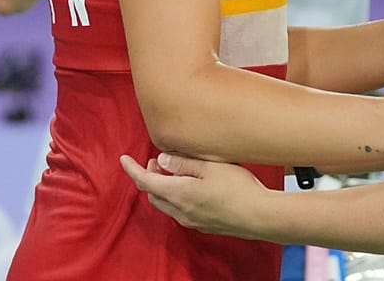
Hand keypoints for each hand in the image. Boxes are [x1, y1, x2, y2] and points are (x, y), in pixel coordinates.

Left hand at [120, 153, 272, 239]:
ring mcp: (191, 220)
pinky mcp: (202, 225)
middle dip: (149, 177)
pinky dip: (175, 197)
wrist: (259, 215)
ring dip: (162, 188)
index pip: (145, 181)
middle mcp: (180, 211)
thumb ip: (183, 162)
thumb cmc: (237, 188)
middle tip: (157, 161)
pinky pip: (179, 211)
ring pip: (165, 204)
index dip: (132, 169)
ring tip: (174, 171)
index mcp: (178, 193)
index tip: (124, 159)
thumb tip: (161, 159)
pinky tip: (190, 186)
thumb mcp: (210, 166)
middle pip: (153, 194)